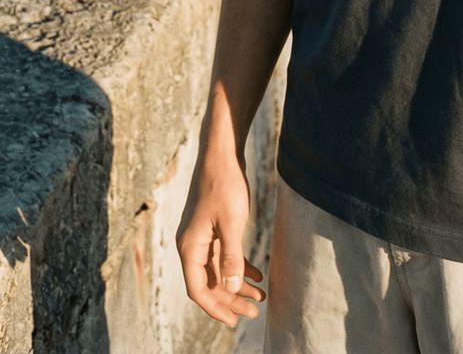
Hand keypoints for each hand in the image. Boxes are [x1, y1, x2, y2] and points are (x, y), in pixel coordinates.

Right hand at [176, 149, 265, 329]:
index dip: (216, 307)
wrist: (222, 154)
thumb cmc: (224, 185)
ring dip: (237, 285)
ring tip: (260, 297)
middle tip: (254, 312)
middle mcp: (192, 246)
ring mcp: (202, 237)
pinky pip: (223, 255)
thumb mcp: (231, 222)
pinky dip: (239, 266)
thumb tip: (231, 288)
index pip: (198, 290)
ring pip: (218, 270)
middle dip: (231, 300)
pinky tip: (258, 274)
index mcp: (190, 248)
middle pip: (210, 283)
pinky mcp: (212, 228)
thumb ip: (231, 256)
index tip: (235, 320)